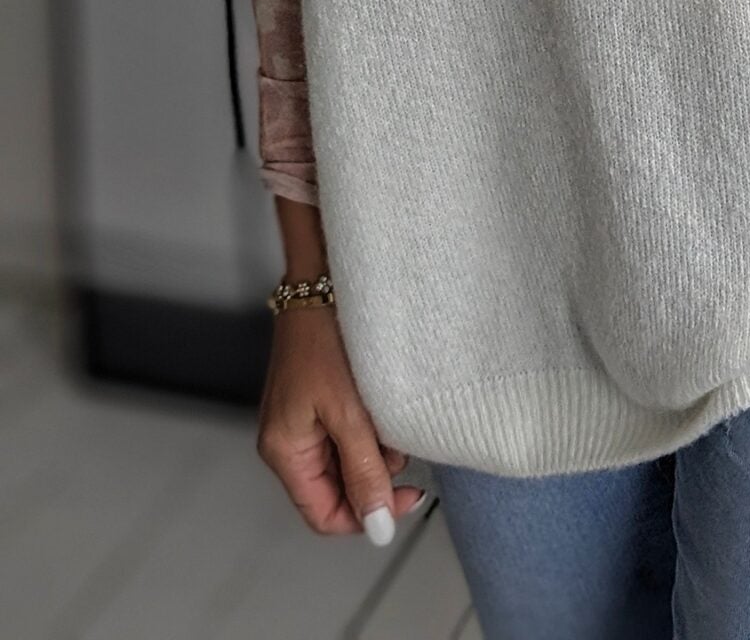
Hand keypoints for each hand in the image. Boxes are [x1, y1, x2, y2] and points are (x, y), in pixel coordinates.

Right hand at [256, 304, 426, 540]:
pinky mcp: (316, 400)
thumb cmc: (327, 339)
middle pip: (336, 489)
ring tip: (387, 414)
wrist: (322, 281)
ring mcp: (301, 421)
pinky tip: (381, 403)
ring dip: (374, 448)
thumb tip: (376, 526)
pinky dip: (368, 426)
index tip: (406, 496)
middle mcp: (288, 442)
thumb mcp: (350, 412)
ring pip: (345, 460)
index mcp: (285, 451)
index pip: (323, 514)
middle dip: (372, 474)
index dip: (366, 515)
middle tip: (399, 445)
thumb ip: (363, 471)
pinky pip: (345, 432)